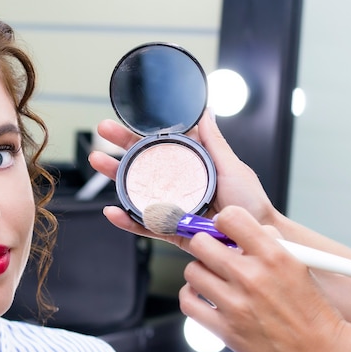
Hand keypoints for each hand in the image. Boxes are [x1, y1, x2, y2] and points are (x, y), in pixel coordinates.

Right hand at [88, 110, 278, 249]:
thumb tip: (206, 112)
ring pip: (137, 192)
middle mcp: (176, 185)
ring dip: (115, 179)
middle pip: (141, 165)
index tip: (121, 121)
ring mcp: (170, 207)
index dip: (138, 134)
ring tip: (97, 163)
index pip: (158, 146)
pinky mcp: (169, 230)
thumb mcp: (232, 167)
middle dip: (119, 148)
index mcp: (189, 167)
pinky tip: (112, 212)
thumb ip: (214, 142)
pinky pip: (144, 224)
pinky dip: (127, 221)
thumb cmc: (249, 203)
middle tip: (101, 132)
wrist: (253, 239)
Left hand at [180, 205, 346, 351]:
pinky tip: (204, 296)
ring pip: (192, 271)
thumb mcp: (296, 263)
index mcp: (273, 256)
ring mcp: (236, 304)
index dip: (222, 221)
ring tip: (213, 278)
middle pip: (200, 244)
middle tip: (212, 253)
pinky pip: (187, 301)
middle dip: (204, 245)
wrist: (318, 351)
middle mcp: (251, 277)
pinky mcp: (225, 329)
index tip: (222, 230)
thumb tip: (234, 227)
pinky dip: (191, 297)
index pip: (230, 218)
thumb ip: (265, 241)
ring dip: (200, 272)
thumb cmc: (307, 308)